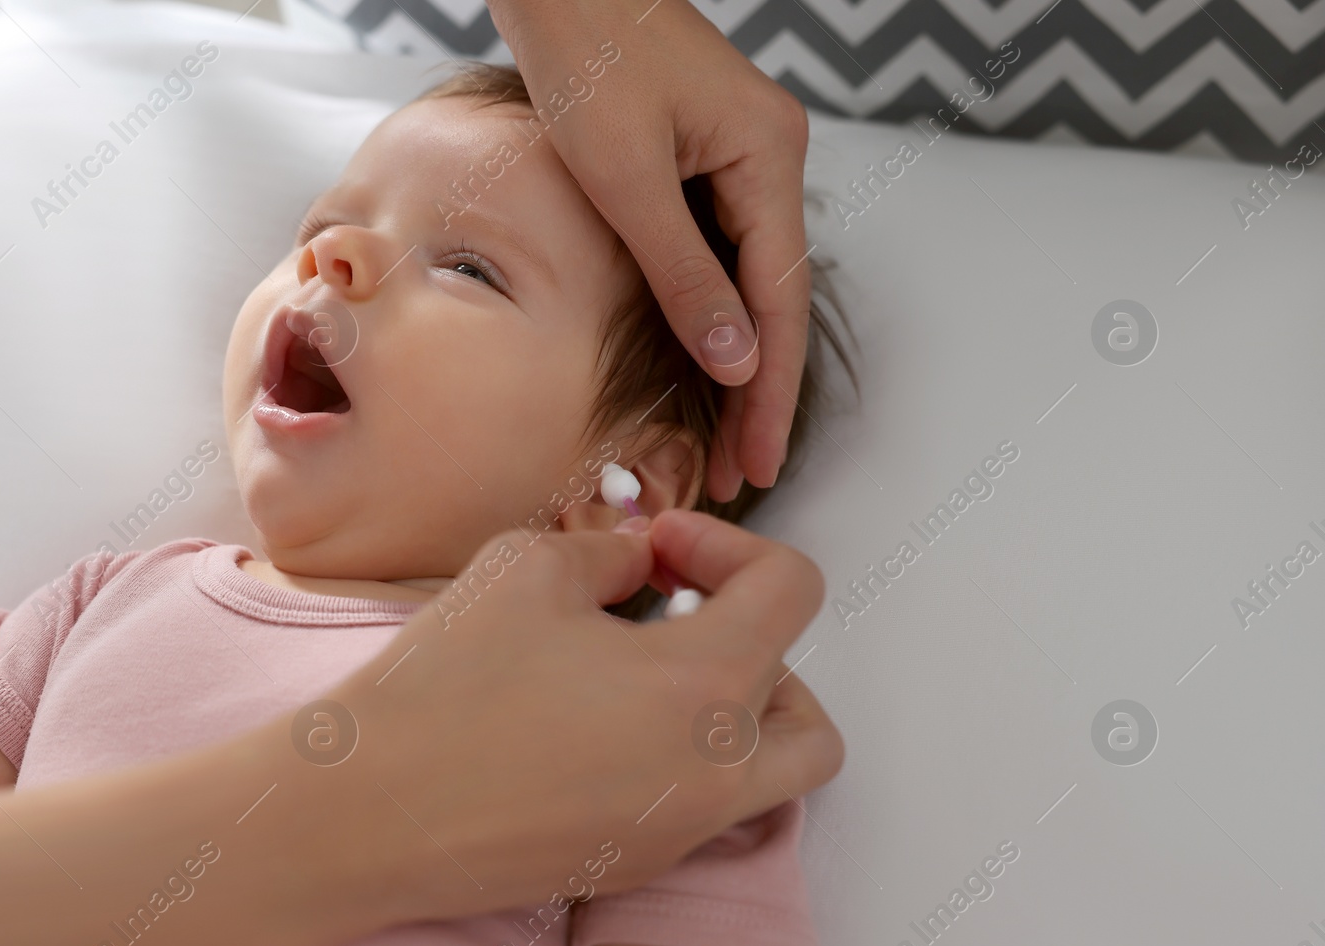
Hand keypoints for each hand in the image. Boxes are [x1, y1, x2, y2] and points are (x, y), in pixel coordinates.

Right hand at [321, 509, 840, 926]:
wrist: (366, 814)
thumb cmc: (444, 683)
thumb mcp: (528, 567)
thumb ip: (611, 552)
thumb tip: (640, 562)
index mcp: (706, 687)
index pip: (792, 591)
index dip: (730, 544)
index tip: (657, 546)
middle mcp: (717, 772)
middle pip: (803, 697)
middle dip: (752, 635)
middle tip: (672, 611)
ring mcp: (681, 830)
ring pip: (774, 769)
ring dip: (741, 709)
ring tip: (654, 672)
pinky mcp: (638, 865)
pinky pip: (707, 805)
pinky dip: (686, 755)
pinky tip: (599, 724)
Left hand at [489, 0, 813, 499]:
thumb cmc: (584, 55)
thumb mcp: (627, 179)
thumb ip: (684, 274)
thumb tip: (736, 361)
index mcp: (769, 155)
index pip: (780, 298)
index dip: (769, 390)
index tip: (760, 461)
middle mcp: (770, 155)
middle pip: (772, 294)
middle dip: (757, 389)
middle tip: (745, 472)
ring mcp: (738, 152)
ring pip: (746, 275)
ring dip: (733, 355)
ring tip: (724, 437)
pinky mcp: (701, 153)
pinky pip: (716, 244)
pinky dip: (709, 306)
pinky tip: (700, 358)